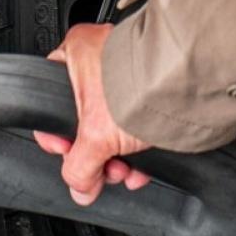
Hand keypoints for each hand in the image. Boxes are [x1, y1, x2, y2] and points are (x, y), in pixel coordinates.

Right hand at [33, 23, 152, 205]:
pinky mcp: (152, 83)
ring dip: (117, 155)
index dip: (57, 135)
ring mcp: (127, 68)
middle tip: (100, 168)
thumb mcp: (94, 136)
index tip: (66, 154)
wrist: (185, 84)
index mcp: (77, 48)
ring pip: (112, 122)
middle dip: (95, 153)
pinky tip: (140, 166)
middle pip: (85, 118)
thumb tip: (79, 186)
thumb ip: (78, 167)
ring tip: (124, 171)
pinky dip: (136, 145)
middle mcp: (101, 52)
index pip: (51, 97)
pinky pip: (135, 120)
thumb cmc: (137, 86)